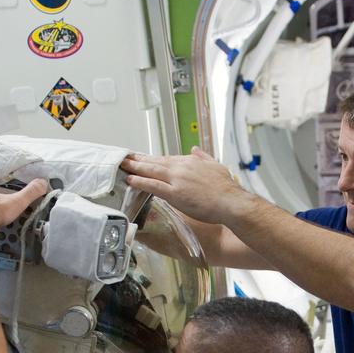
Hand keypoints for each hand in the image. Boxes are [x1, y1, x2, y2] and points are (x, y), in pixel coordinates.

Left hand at [121, 147, 248, 225]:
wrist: (231, 202)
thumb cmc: (226, 189)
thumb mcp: (216, 166)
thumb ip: (204, 157)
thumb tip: (196, 150)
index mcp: (190, 161)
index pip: (166, 158)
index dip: (152, 159)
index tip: (142, 157)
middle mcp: (181, 167)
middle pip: (155, 161)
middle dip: (138, 159)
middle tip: (124, 157)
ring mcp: (177, 180)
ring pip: (151, 171)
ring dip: (135, 167)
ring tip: (122, 165)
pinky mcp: (175, 194)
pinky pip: (153, 185)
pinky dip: (140, 181)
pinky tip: (130, 179)